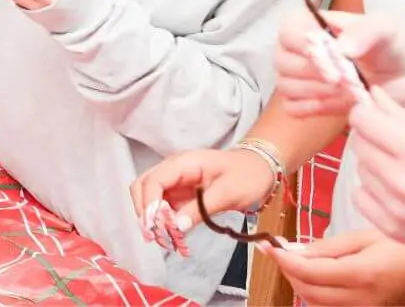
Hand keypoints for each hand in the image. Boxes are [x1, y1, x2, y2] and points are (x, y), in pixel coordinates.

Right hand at [130, 148, 276, 256]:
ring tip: (166, 241)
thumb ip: (200, 209)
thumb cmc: (247, 176)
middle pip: (143, 187)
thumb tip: (175, 227)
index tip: (154, 228)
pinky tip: (174, 238)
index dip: (149, 205)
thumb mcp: (228, 193)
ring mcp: (176, 182)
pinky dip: (164, 222)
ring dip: (153, 219)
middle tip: (155, 237)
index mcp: (182, 164)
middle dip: (144, 212)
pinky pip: (164, 207)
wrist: (261, 169)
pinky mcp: (181, 194)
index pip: (153, 181)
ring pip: (150, 198)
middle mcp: (173, 171)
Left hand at [266, 228, 404, 305]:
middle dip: (287, 270)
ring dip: (298, 283)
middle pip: (307, 291)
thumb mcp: (366, 237)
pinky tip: (312, 277)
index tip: (268, 245)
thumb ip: (328, 247)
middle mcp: (362, 299)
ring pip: (316, 304)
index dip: (283, 259)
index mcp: (361, 275)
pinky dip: (315, 294)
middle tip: (276, 250)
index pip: (308, 271)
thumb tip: (294, 249)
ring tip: (292, 261)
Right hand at [274, 10, 404, 117]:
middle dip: (317, 75)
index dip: (306, 51)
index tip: (336, 69)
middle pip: (283, 62)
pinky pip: (292, 107)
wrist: (402, 77)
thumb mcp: (385, 29)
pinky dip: (314, 108)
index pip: (288, 33)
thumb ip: (363, 31)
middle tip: (348, 82)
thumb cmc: (389, 46)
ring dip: (319, 93)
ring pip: (286, 86)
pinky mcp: (299, 100)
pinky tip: (337, 103)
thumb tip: (340, 49)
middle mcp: (292, 48)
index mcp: (305, 23)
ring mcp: (292, 75)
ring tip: (348, 91)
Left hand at [350, 85, 404, 255]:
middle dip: (372, 138)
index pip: (363, 120)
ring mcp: (397, 207)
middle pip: (359, 144)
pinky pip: (361, 197)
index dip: (365, 114)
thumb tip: (372, 95)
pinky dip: (374, 191)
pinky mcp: (393, 228)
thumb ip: (404, 116)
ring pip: (362, 170)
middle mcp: (404, 180)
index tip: (373, 115)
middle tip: (395, 143)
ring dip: (376, 165)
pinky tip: (398, 191)